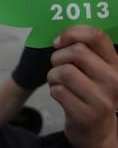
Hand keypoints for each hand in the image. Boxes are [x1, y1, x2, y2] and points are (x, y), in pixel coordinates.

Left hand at [47, 25, 117, 147]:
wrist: (97, 130)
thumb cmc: (89, 91)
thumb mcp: (94, 68)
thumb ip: (83, 49)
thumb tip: (59, 36)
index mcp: (115, 63)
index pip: (96, 35)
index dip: (71, 33)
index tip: (59, 41)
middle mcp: (114, 79)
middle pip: (76, 51)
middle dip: (58, 57)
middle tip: (57, 66)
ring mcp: (102, 99)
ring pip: (64, 71)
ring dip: (53, 75)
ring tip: (58, 82)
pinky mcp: (87, 115)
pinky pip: (58, 91)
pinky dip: (53, 91)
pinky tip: (61, 96)